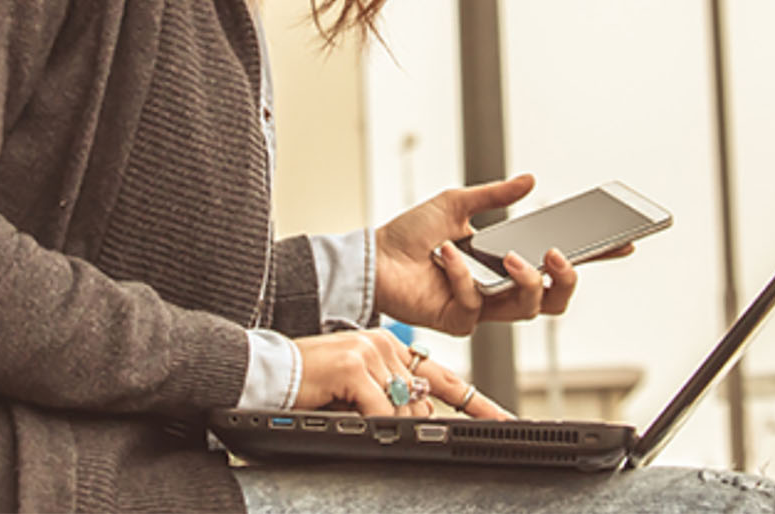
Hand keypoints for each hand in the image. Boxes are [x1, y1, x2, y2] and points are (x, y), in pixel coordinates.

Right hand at [292, 330, 510, 419]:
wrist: (270, 371)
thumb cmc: (308, 385)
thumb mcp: (357, 388)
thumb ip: (389, 395)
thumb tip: (418, 419)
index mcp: (389, 346)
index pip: (442, 377)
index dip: (477, 402)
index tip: (505, 419)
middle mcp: (385, 344)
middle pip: (421, 404)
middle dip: (409, 427)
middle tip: (384, 429)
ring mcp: (371, 353)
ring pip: (403, 410)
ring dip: (384, 426)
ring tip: (352, 414)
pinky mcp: (354, 366)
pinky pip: (381, 412)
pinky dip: (372, 425)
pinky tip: (353, 417)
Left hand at [374, 175, 621, 335]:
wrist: (374, 258)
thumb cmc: (410, 236)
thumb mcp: (456, 203)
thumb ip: (495, 195)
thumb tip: (530, 179)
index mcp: (505, 261)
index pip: (558, 265)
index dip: (594, 258)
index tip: (624, 243)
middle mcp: (500, 288)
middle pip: (555, 301)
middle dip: (567, 280)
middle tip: (558, 255)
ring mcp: (483, 308)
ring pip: (528, 310)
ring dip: (523, 281)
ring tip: (510, 257)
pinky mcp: (460, 320)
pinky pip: (476, 302)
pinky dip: (462, 274)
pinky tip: (447, 256)